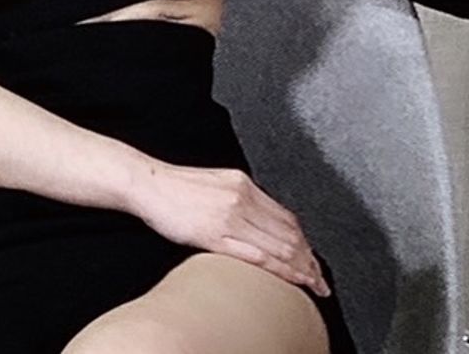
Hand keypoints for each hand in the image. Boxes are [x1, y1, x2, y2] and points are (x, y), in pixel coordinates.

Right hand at [126, 157, 333, 297]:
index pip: (287, 217)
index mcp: (244, 185)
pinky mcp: (214, 234)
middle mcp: (243, 198)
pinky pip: (254, 254)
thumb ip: (240, 198)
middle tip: (320, 279)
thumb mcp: (217, 184)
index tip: (313, 259)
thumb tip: (257, 216)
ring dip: (299, 268)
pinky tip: (286, 279)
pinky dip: (276, 269)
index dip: (305, 242)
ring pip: (277, 245)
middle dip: (309, 259)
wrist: (148, 183)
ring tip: (311, 284)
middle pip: (288, 233)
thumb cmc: (176, 187)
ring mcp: (230, 216)